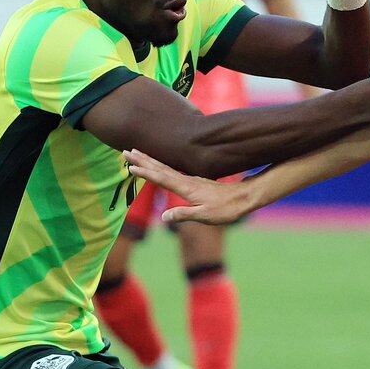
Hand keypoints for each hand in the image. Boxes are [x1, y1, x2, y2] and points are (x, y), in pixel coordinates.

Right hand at [123, 149, 256, 224]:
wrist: (244, 198)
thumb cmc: (226, 209)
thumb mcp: (205, 215)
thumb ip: (184, 214)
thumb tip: (163, 217)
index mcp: (186, 187)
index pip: (161, 178)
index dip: (145, 173)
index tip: (130, 166)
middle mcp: (186, 180)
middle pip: (159, 167)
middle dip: (142, 159)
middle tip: (124, 151)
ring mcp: (190, 179)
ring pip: (165, 167)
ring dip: (149, 160)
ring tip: (136, 153)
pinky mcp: (194, 181)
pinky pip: (172, 170)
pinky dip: (161, 166)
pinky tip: (158, 164)